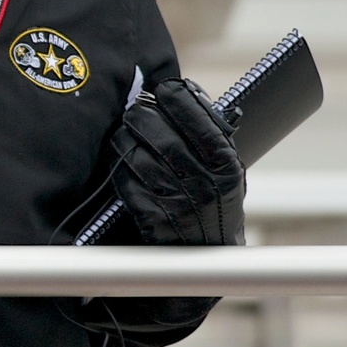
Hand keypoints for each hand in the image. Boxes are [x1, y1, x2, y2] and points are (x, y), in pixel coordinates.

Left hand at [110, 79, 244, 245]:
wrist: (206, 257)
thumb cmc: (214, 204)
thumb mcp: (225, 171)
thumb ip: (210, 137)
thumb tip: (183, 94)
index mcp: (226, 166)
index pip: (199, 120)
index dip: (176, 99)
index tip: (163, 88)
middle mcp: (205, 184)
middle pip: (163, 137)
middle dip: (142, 116)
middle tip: (134, 110)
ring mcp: (179, 205)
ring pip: (139, 157)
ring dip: (125, 140)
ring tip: (123, 133)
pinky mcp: (155, 222)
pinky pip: (128, 184)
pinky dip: (119, 169)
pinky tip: (120, 161)